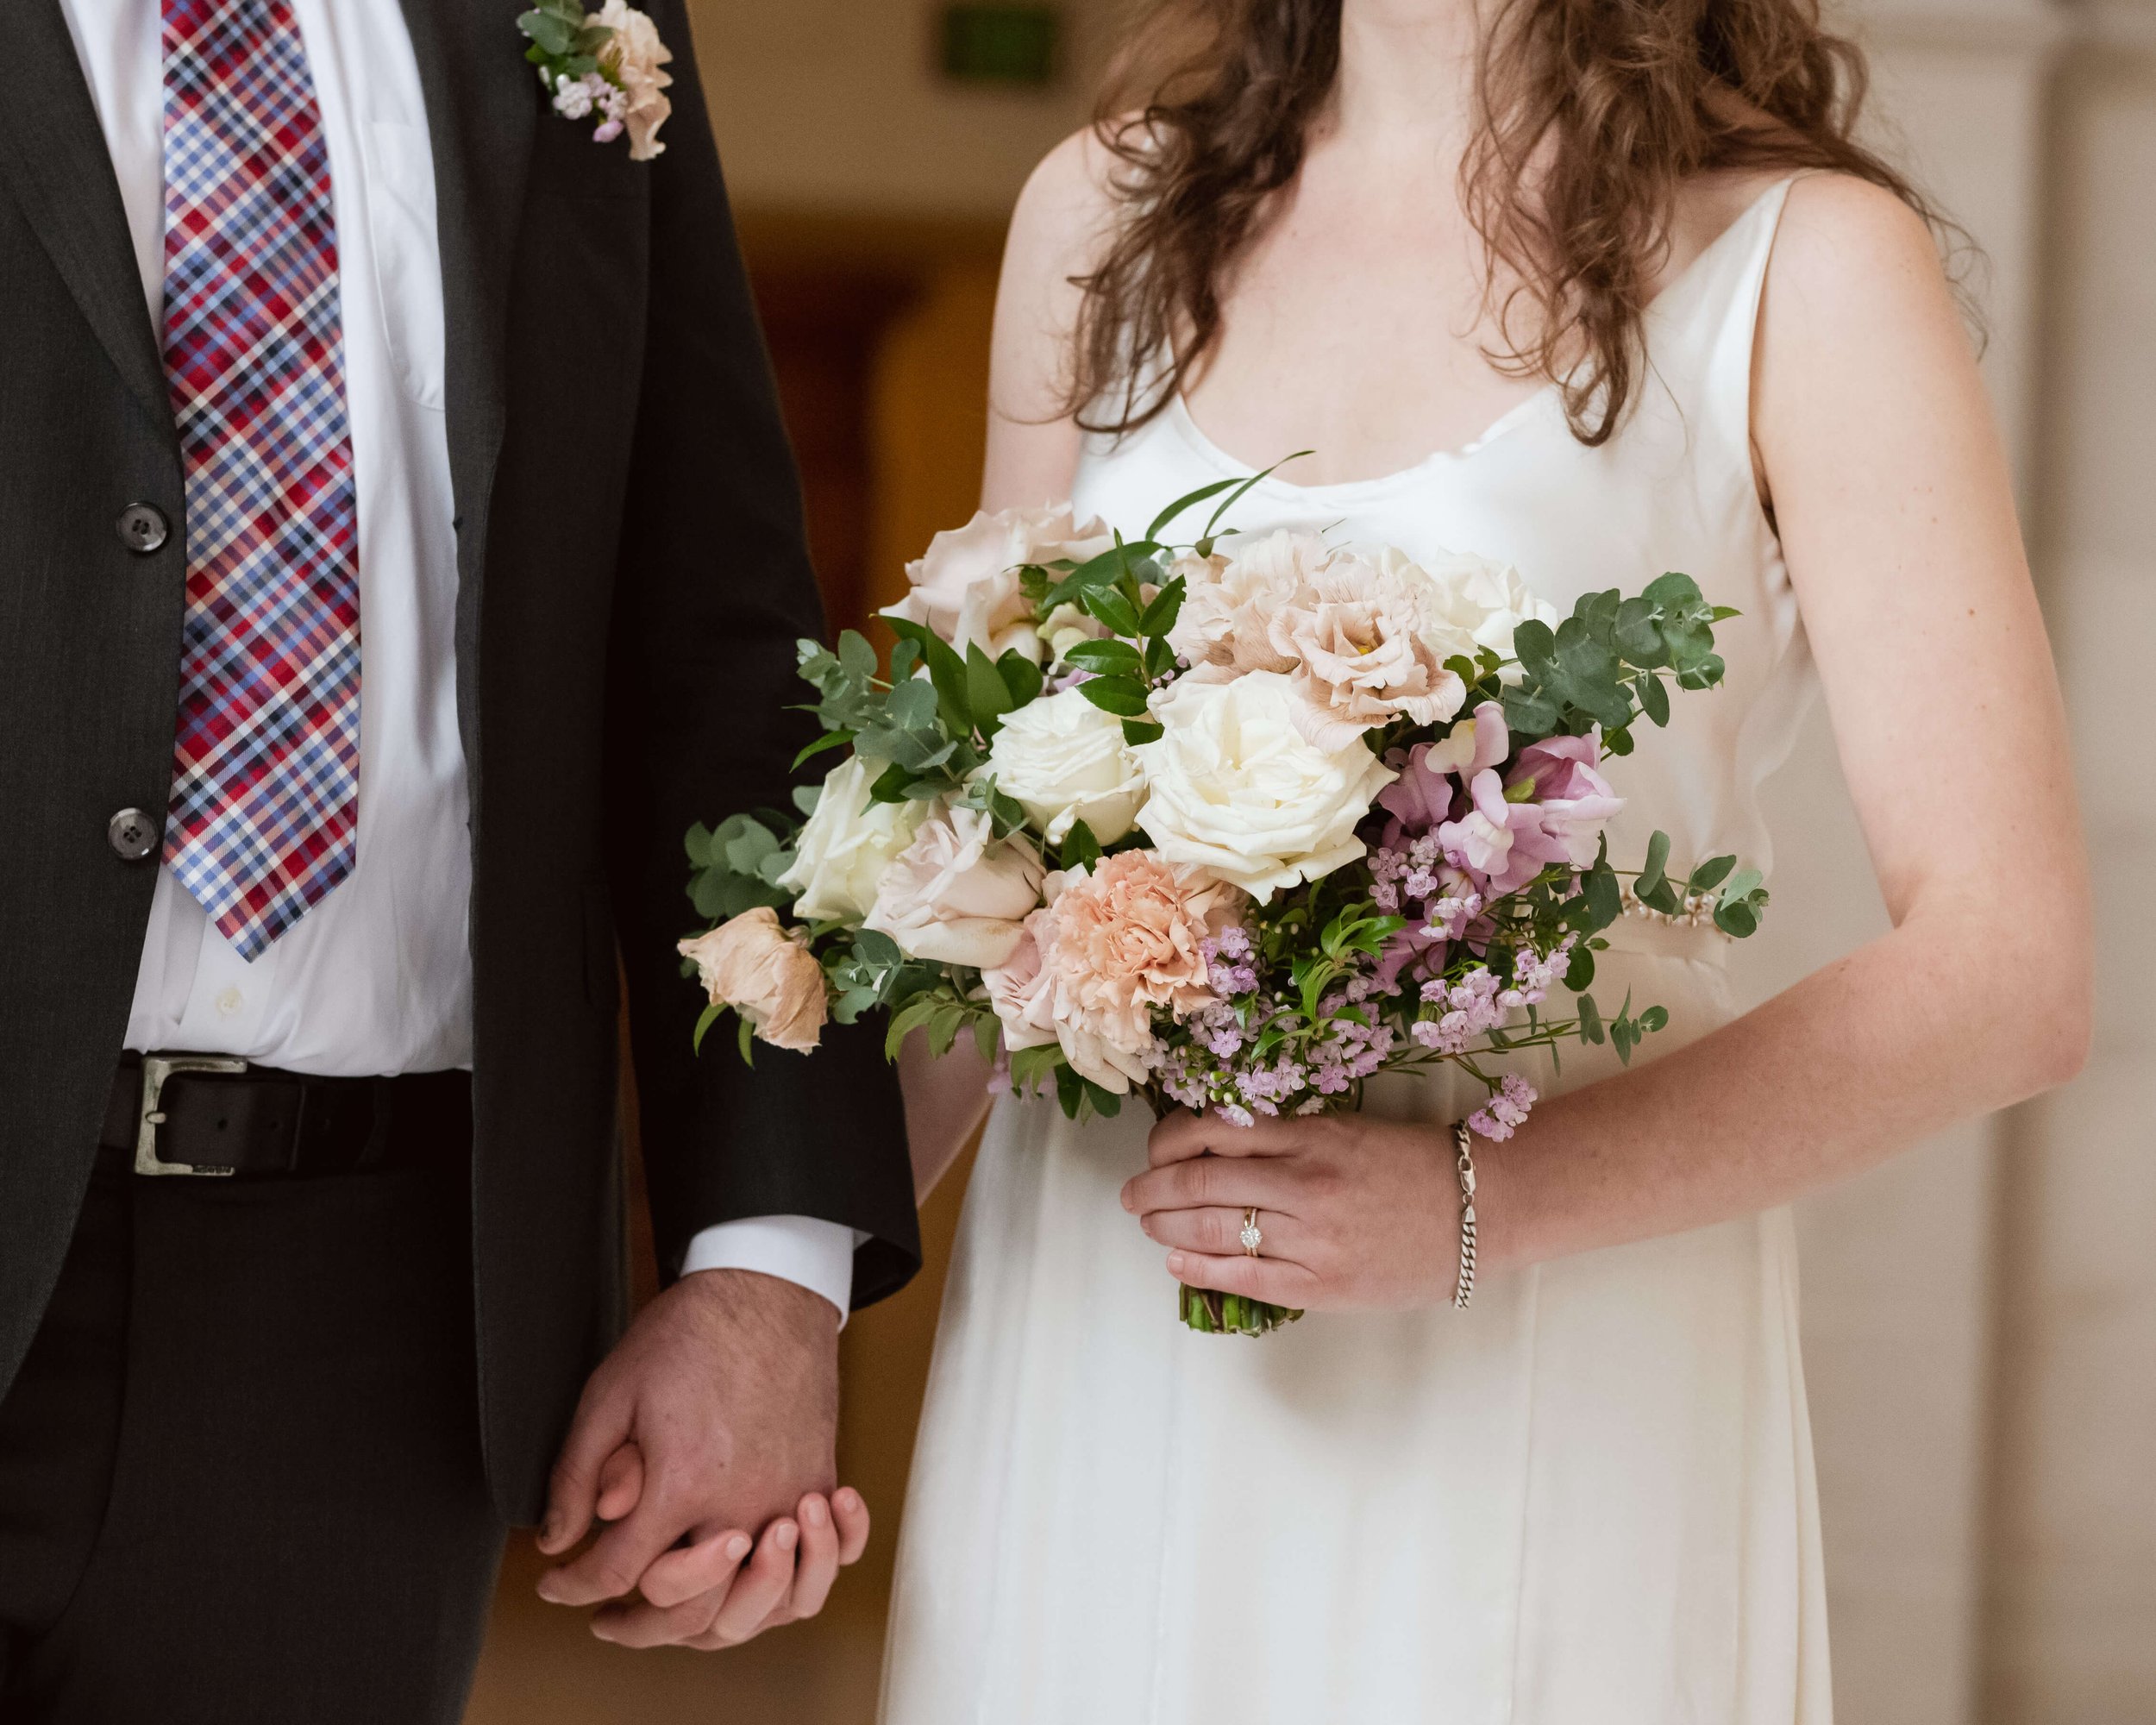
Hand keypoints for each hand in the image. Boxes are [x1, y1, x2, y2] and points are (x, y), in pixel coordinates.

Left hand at [534, 1268, 868, 1645]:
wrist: (769, 1291)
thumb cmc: (691, 1334)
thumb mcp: (611, 1394)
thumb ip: (578, 1474)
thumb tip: (558, 1539)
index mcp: (683, 1483)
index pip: (619, 1572)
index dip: (575, 1587)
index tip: (556, 1583)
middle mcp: (741, 1505)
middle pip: (689, 1610)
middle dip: (637, 1626)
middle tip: (607, 1616)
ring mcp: (788, 1499)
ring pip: (754, 1605)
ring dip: (707, 1622)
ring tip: (671, 1614)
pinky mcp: (818, 1484)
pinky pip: (813, 1567)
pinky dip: (784, 1589)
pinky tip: (749, 1583)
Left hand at [1122, 1109, 1469, 1310]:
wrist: (1481, 1210)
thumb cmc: (1412, 1164)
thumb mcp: (1344, 1129)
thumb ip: (1283, 1139)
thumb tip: (1212, 1149)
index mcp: (1310, 1135)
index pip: (1212, 1132)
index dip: (1167, 1142)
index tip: (1154, 1149)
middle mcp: (1304, 1182)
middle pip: (1200, 1182)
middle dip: (1153, 1189)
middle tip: (1132, 1194)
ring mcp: (1312, 1237)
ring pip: (1214, 1229)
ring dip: (1167, 1225)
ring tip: (1148, 1222)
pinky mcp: (1323, 1285)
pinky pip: (1245, 1276)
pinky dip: (1200, 1265)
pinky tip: (1176, 1258)